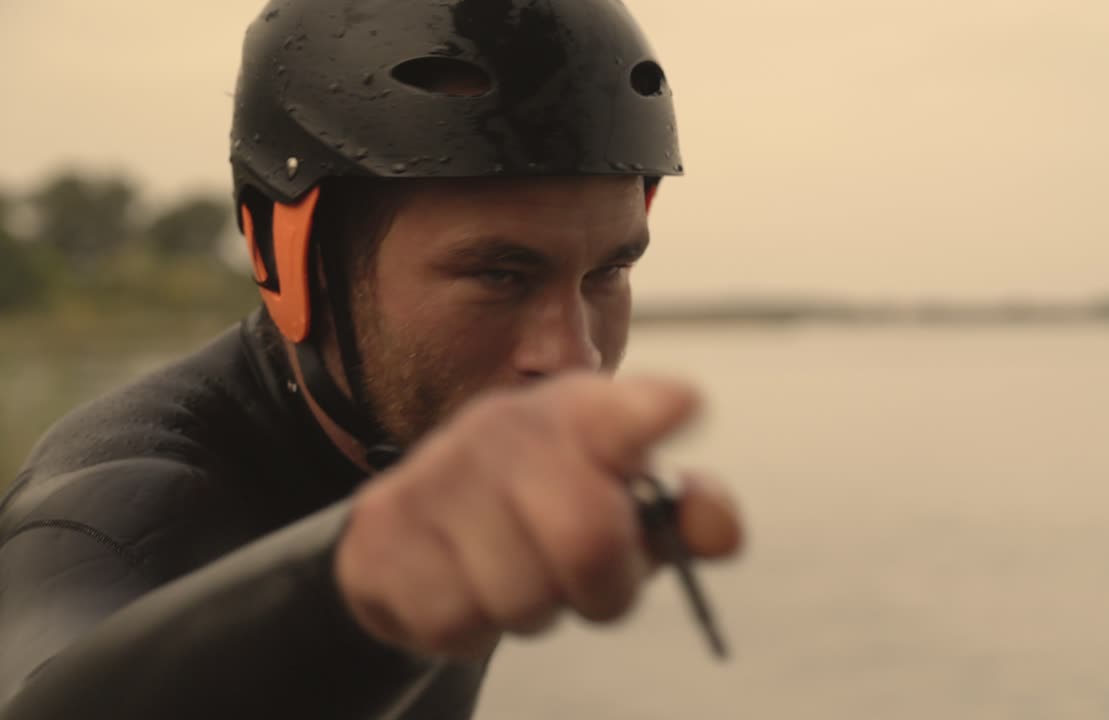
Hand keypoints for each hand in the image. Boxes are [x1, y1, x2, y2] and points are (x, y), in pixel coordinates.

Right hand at [334, 373, 743, 659]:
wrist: (427, 528)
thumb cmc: (550, 515)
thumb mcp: (628, 510)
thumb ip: (687, 517)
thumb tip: (722, 532)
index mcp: (580, 413)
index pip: (622, 407)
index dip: (654, 411)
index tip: (684, 408)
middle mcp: (505, 424)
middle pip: (588, 539)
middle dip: (605, 588)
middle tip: (592, 585)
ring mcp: (437, 470)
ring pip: (518, 596)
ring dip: (532, 612)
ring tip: (518, 576)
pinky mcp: (381, 527)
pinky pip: (453, 621)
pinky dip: (470, 628)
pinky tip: (464, 586)